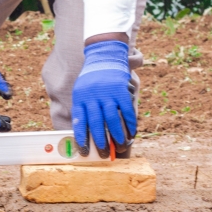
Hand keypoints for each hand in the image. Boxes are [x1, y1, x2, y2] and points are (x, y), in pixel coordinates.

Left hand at [72, 40, 135, 157]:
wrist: (104, 57)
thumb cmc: (91, 80)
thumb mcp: (80, 91)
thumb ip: (82, 109)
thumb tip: (82, 133)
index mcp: (80, 97)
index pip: (79, 120)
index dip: (81, 137)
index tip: (84, 152)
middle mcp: (93, 96)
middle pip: (96, 122)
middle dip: (100, 140)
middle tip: (103, 154)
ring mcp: (108, 93)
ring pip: (112, 119)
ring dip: (117, 135)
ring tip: (119, 147)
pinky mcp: (121, 91)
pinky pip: (126, 111)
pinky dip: (130, 124)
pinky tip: (132, 133)